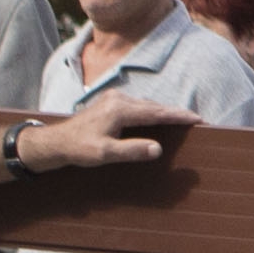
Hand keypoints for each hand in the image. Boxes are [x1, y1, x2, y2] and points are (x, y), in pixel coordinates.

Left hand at [23, 93, 194, 169]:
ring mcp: (114, 98)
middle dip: (175, 112)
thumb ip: (132, 150)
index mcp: (119, 109)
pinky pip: (138, 105)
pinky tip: (157, 117)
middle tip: (196, 119)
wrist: (56, 142)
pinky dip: (151, 111)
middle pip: (154, 105)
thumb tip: (157, 149)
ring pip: (146, 104)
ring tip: (181, 119)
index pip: (156, 112)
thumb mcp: (105, 154)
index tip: (197, 118)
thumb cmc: (79, 149)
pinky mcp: (110, 101)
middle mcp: (118, 99)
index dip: (178, 116)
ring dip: (163, 111)